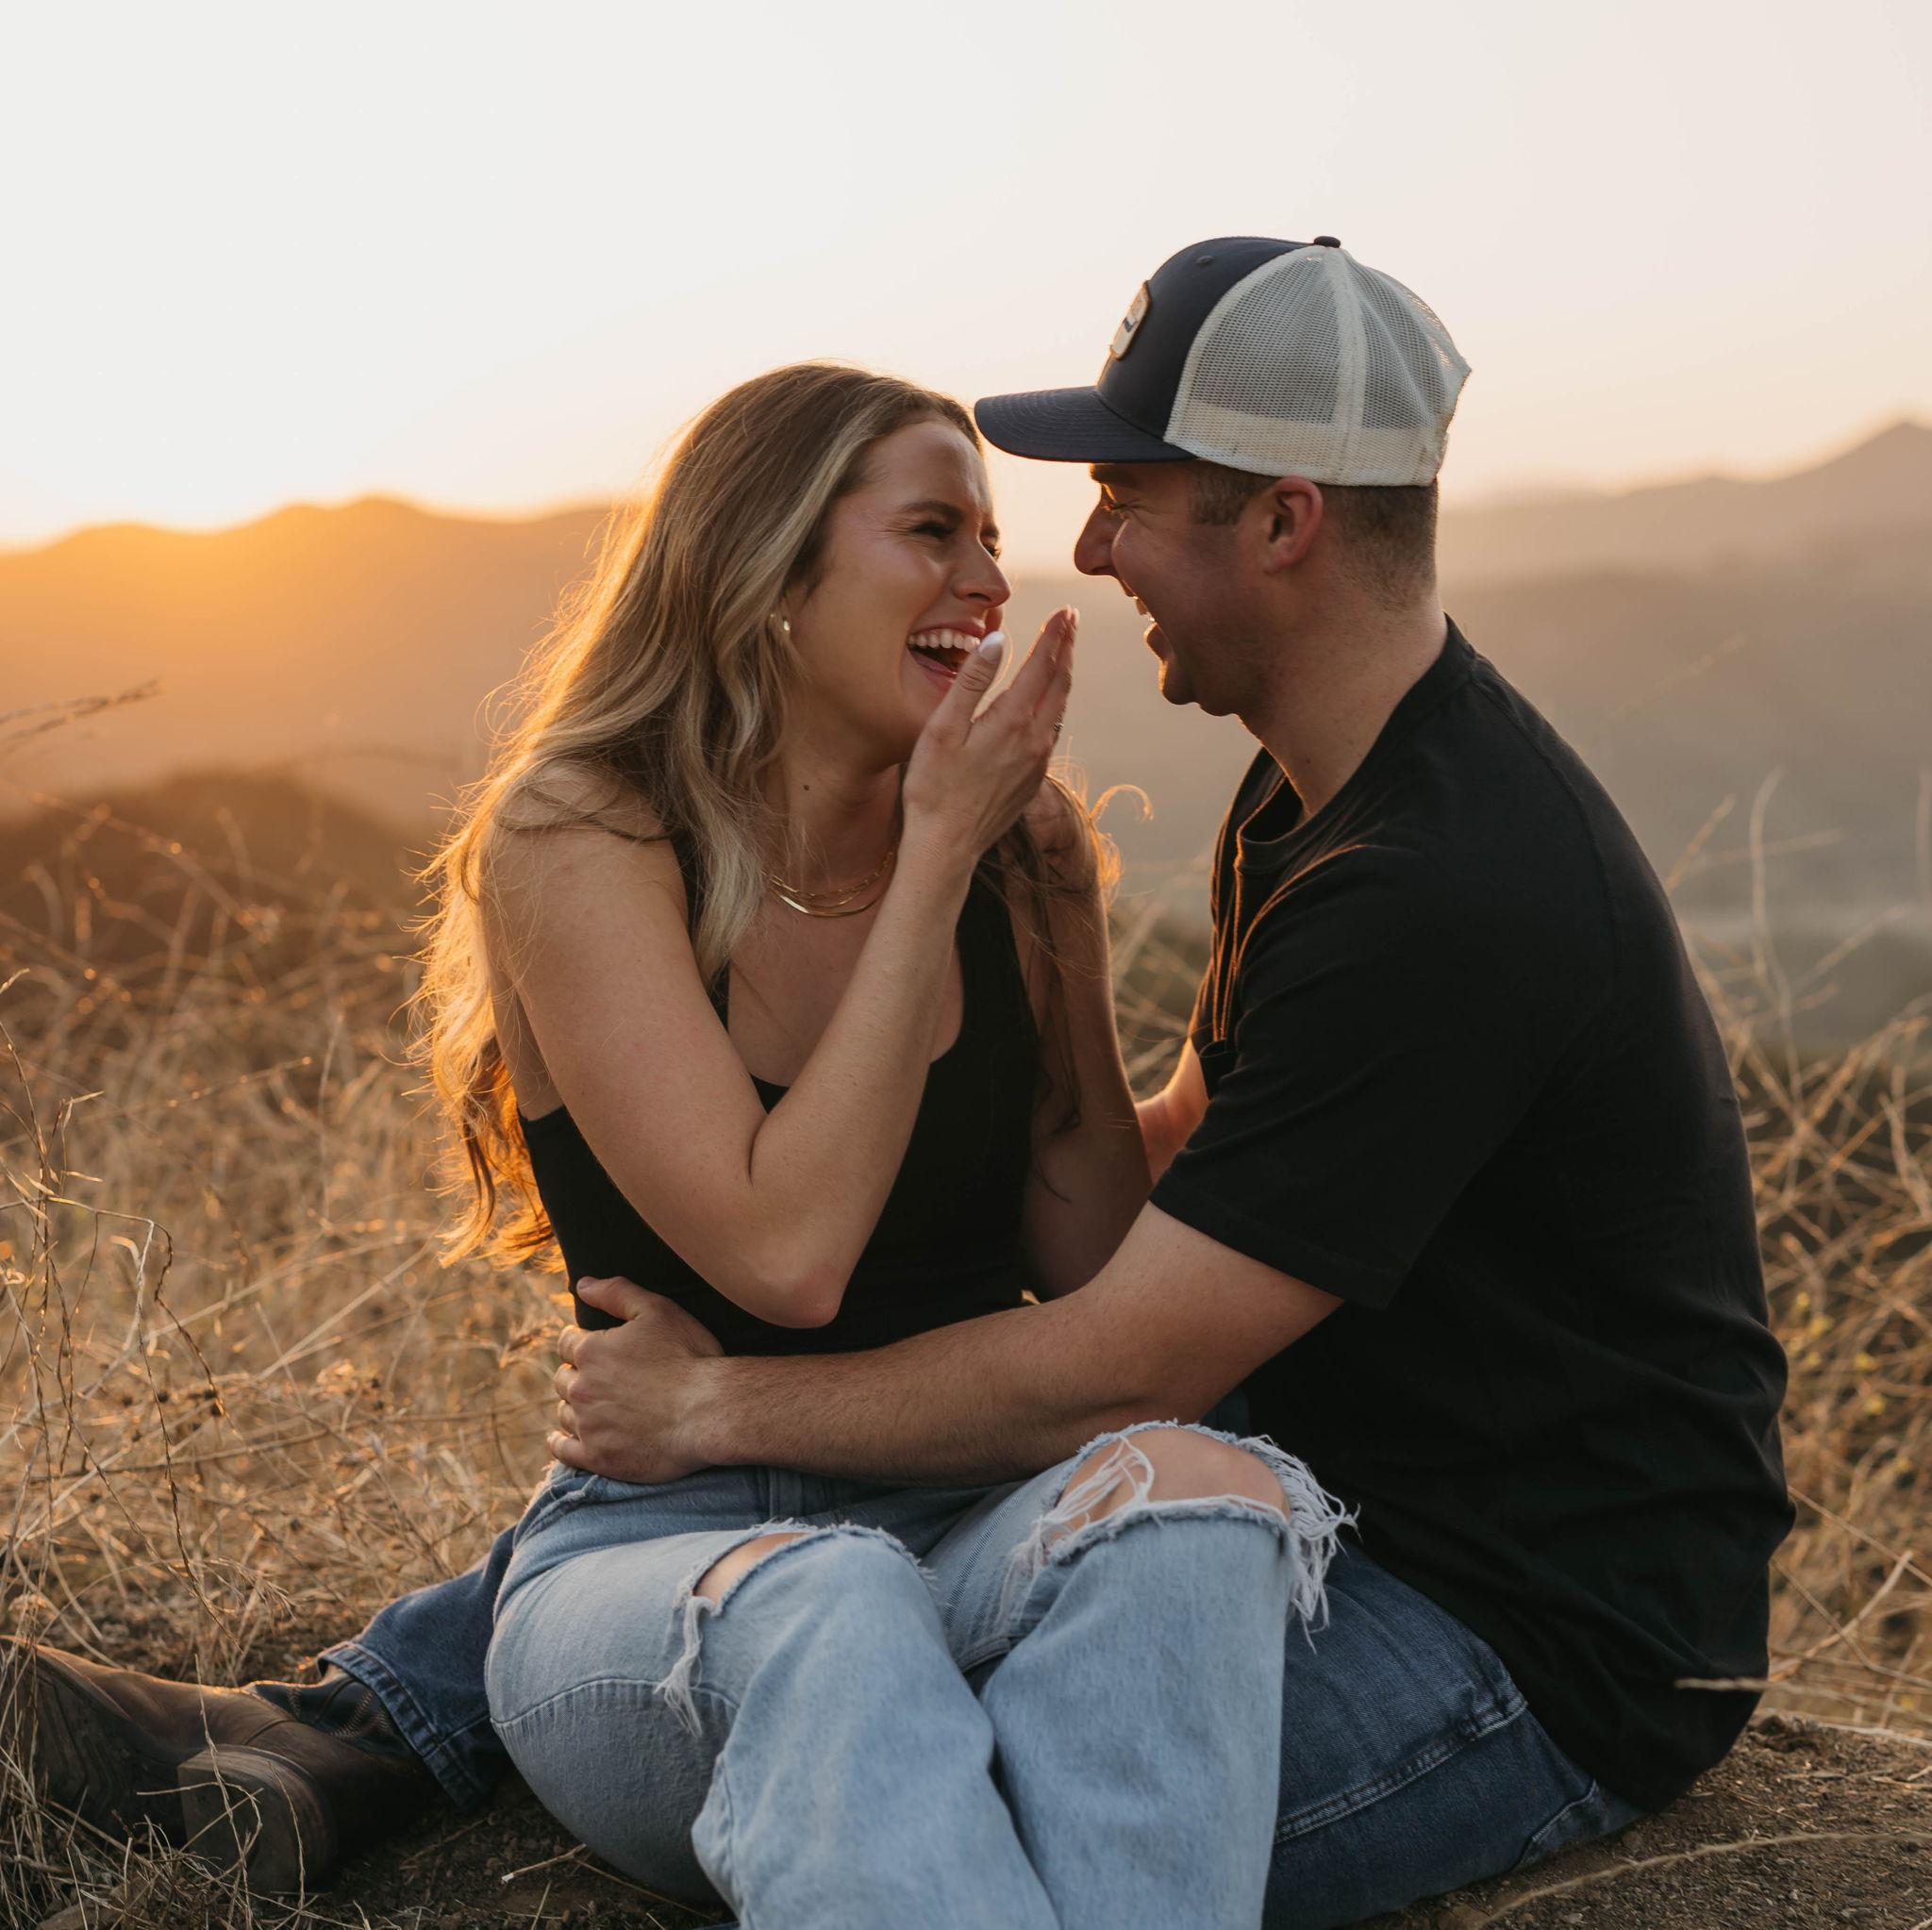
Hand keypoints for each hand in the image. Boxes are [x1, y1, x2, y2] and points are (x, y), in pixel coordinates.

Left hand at [550, 1277, 724, 1483]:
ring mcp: (588, 1426)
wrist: (710, 1412)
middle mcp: (582, 1389)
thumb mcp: (659, 1311)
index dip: (580, 1341)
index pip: (567, 1343)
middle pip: (563, 1379)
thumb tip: (582, 1284)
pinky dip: (560, 1442)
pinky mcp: (598, 1458)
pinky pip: (563, 1451)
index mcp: (591, 1351)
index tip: (593, 1348)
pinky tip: (562, 1439)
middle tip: (599, 1378)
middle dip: (577, 1374)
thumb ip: (617, 1293)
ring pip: (564, 1413)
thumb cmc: (689, 1357)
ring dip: (573, 1406)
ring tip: (592, 1406)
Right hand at [901, 607, 1075, 861]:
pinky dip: (1052, 707)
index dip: (1055, 635)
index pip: (1043, 665)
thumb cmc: (933, 788)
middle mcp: (1035, 741)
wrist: (946, 849)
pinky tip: (1044, 704)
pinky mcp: (1033, 781)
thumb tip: (998, 639)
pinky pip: (1050, 733)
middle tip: (1071, 621)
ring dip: (1062, 677)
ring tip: (1062, 654)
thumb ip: (971, 681)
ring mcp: (1038, 763)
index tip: (1066, 611)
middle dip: (1066, 649)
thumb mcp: (942, 729)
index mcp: (1012, 721)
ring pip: (1059, 709)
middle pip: (1060, 684)